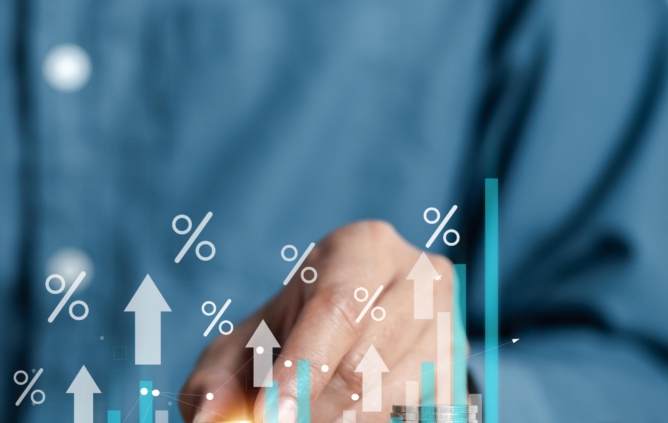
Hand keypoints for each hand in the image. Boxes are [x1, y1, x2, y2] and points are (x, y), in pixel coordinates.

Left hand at [179, 221, 458, 421]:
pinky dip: (373, 420)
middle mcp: (421, 276)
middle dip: (316, 407)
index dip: (305, 367)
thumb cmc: (290, 331)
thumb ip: (217, 377)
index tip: (271, 414)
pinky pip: (416, 412)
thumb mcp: (245, 342)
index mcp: (364, 247)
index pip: (338, 307)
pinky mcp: (461, 373)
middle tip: (278, 419)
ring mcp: (452, 325)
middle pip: (367, 360)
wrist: (358, 327)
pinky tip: (341, 413)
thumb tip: (205, 415)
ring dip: (341, 418)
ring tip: (304, 411)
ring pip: (392, 395)